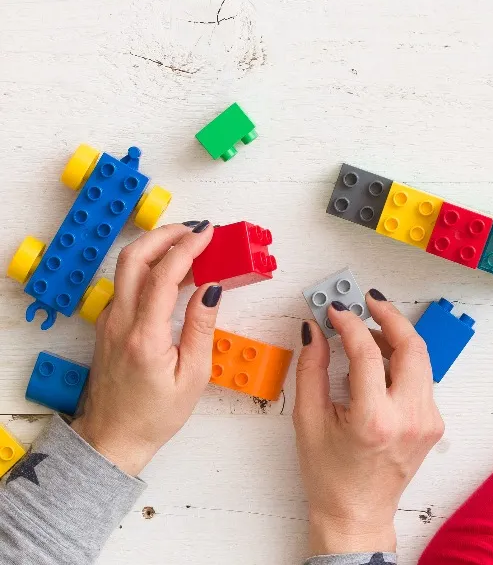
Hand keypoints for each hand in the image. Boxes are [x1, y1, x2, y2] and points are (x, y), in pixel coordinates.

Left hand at [71, 221, 220, 475]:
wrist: (113, 438)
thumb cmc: (154, 415)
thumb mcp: (193, 376)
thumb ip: (201, 327)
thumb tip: (211, 290)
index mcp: (144, 336)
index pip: (164, 275)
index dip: (188, 248)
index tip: (208, 234)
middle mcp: (120, 323)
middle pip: (135, 258)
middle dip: (165, 234)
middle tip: (194, 228)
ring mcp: (109, 322)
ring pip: (126, 268)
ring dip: (155, 248)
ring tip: (186, 244)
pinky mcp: (108, 326)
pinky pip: (126, 285)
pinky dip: (148, 268)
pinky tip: (170, 273)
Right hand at [293, 292, 443, 555]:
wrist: (357, 514)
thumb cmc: (331, 477)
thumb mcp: (309, 421)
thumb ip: (311, 369)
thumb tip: (315, 331)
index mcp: (375, 420)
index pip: (367, 352)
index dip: (350, 324)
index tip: (336, 311)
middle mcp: (409, 418)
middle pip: (411, 346)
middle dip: (389, 316)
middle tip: (368, 301)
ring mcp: (427, 421)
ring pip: (421, 360)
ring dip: (396, 338)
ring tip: (368, 330)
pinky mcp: (433, 423)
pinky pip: (420, 379)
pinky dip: (401, 363)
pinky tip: (378, 364)